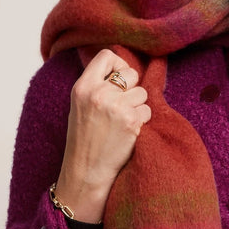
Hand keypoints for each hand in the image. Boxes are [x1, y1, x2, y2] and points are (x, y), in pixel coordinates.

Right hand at [55, 49, 150, 221]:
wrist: (86, 172)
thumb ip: (97, 86)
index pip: (107, 56)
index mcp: (83, 87)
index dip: (118, 65)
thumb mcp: (80, 106)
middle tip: (122, 107)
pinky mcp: (131, 122)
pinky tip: (129, 133)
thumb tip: (123, 70)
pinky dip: (142, 122)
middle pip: (130, 74)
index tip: (119, 80)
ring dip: (138, 107)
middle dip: (132, 89)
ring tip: (122, 123)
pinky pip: (147, 111)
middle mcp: (99, 93)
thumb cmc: (84, 140)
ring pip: (142, 93)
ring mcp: (116, 107)